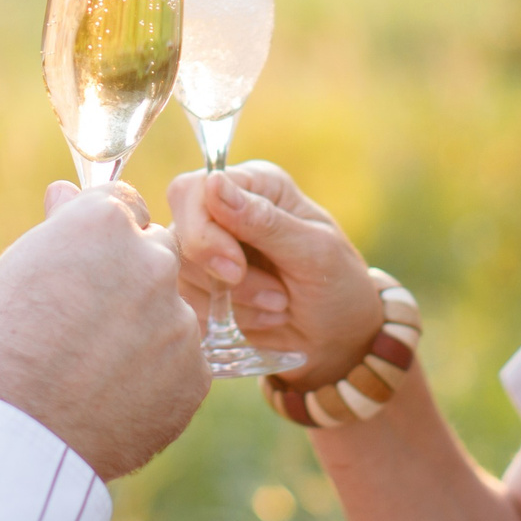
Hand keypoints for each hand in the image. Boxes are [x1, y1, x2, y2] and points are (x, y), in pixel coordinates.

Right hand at [0, 182, 209, 479]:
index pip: (124, 203)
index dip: (105, 235)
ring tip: (95, 372)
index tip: (89, 263)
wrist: (17, 435)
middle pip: (158, 254)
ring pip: (173, 314)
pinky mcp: (195, 375)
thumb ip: (59, 232)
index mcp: (104, 226)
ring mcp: (179, 319)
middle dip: (133, 278)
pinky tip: (116, 400)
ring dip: (147, 332)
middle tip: (91, 322)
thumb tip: (66, 191)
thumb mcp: (17, 274)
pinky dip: (158, 380)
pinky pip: (183, 366)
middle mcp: (152, 262)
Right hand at [169, 162, 385, 388]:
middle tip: (275, 297)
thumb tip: (213, 184)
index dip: (202, 232)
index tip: (235, 270)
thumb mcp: (314, 252)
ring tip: (280, 305)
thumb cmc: (338, 284)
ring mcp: (210, 251)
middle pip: (179, 235)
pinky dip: (225, 319)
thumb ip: (264, 221)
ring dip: (234, 302)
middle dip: (220, 276)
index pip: (192, 192)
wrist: (341, 336)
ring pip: (182, 275)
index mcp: (254, 186)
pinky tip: (264, 318)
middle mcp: (224, 211)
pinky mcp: (203, 288)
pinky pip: (188, 304)